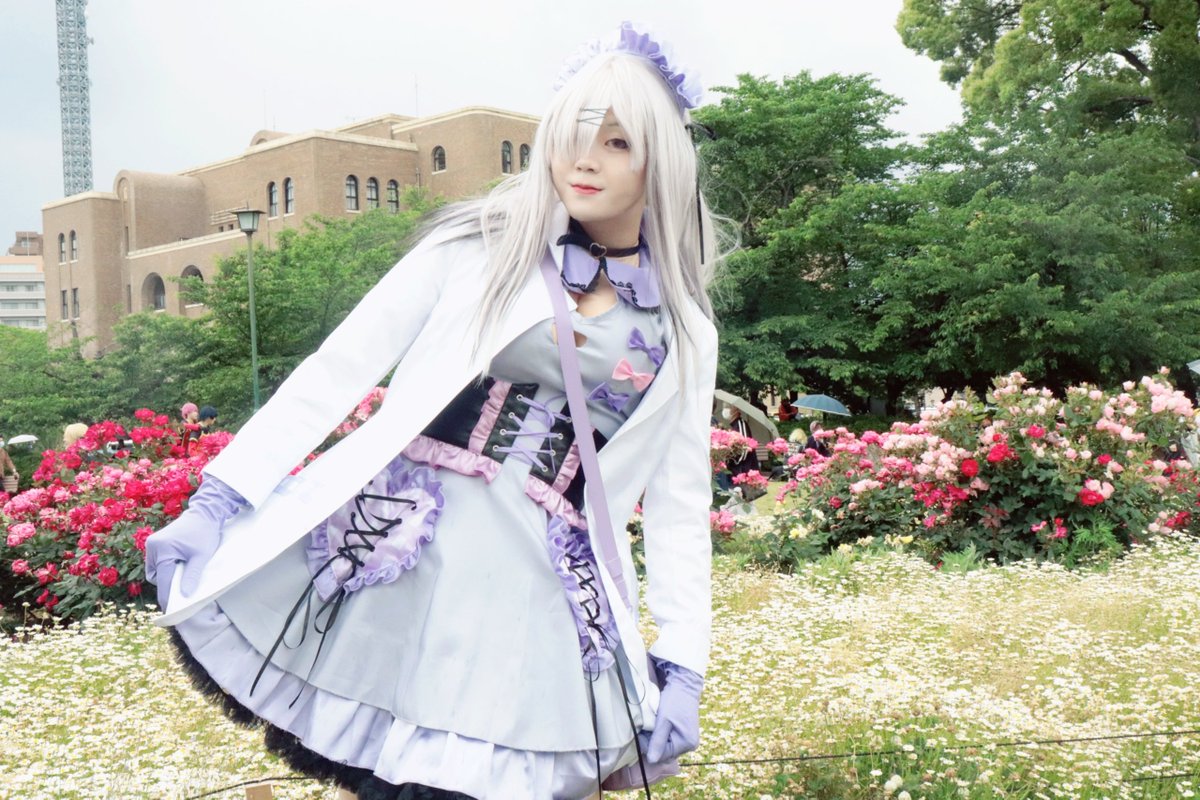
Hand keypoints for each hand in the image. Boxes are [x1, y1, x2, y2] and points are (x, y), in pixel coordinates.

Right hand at [144, 475, 245, 609]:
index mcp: (163, 550)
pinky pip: (157, 562)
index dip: (167, 597)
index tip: (171, 610)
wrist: (204, 513)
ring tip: (182, 576)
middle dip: (167, 585)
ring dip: (166, 576)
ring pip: (156, 570)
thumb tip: (185, 596)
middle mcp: (153, 546)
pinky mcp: (155, 542)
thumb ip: (192, 576)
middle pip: (157, 576)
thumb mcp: (201, 557)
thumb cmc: (205, 533)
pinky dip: (166, 567)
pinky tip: (179, 567)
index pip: (163, 581)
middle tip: (181, 591)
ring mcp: (152, 543)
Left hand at [646, 658, 703, 763]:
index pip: (664, 755)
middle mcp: (690, 744)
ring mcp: (688, 738)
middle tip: (644, 731)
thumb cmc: (674, 701)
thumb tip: (651, 760)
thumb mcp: (663, 721)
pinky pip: (670, 739)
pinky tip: (657, 726)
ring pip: (667, 746)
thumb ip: (658, 741)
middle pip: (666, 752)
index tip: (640, 736)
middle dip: (654, 744)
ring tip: (650, 727)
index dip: (650, 748)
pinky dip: (662, 735)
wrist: (684, 684)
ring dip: (657, 739)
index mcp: (687, 743)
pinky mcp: (685, 732)